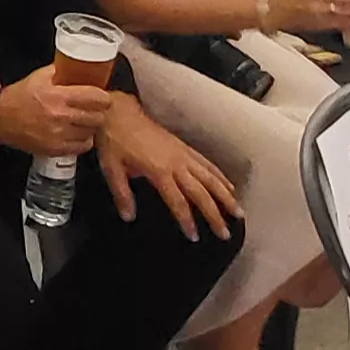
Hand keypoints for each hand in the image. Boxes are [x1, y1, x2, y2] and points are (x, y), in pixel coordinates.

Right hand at [0, 67, 114, 159]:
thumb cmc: (19, 97)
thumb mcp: (38, 77)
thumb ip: (60, 70)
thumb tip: (80, 66)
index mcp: (58, 96)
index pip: (97, 97)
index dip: (104, 97)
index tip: (103, 96)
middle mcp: (61, 117)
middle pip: (98, 116)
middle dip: (99, 111)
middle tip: (94, 108)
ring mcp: (59, 135)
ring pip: (92, 132)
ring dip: (91, 125)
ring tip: (84, 120)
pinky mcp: (56, 149)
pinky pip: (83, 146)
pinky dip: (83, 139)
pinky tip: (76, 132)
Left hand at [101, 103, 243, 239]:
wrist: (118, 112)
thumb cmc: (113, 140)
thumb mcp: (110, 168)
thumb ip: (122, 194)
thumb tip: (129, 217)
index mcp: (159, 171)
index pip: (178, 201)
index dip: (187, 220)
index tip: (194, 236)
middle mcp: (176, 163)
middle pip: (201, 192)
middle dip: (215, 214)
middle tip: (225, 234)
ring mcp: (183, 153)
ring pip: (211, 177)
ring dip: (226, 196)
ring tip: (238, 213)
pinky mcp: (184, 146)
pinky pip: (207, 163)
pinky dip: (221, 176)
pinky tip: (230, 187)